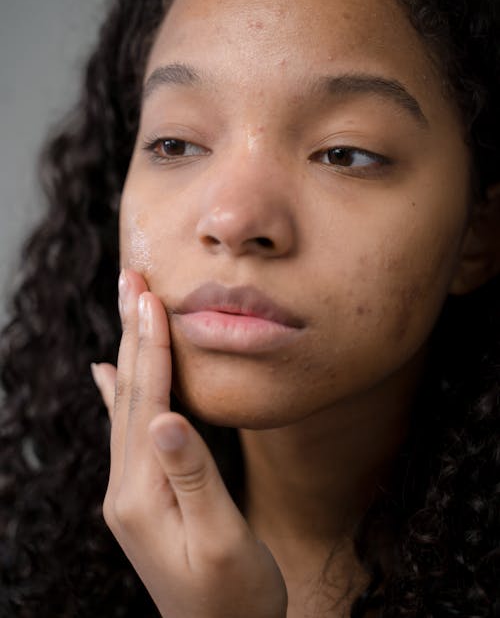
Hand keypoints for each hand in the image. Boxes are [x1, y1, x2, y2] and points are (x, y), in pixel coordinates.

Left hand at [91, 269, 286, 617]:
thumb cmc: (236, 599)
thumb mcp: (223, 542)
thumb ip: (194, 478)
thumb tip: (167, 418)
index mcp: (144, 494)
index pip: (148, 402)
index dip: (152, 347)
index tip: (152, 296)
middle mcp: (127, 488)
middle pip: (128, 395)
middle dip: (132, 334)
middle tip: (131, 280)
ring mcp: (130, 493)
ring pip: (127, 406)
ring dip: (129, 353)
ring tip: (129, 308)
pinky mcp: (142, 496)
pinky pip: (127, 431)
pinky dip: (119, 395)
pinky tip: (108, 373)